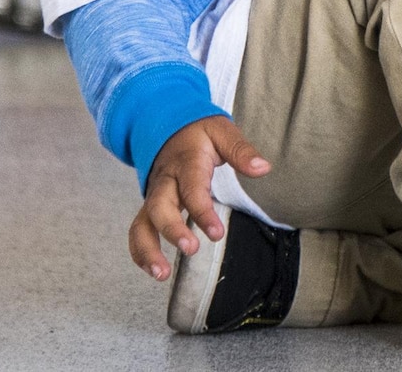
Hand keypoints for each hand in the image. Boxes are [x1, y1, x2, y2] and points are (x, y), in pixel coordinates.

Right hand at [127, 116, 269, 281]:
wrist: (169, 127)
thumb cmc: (200, 133)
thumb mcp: (223, 132)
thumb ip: (241, 151)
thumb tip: (263, 168)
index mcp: (186, 161)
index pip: (192, 188)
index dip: (202, 212)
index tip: (216, 234)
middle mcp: (165, 180)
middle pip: (159, 206)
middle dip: (172, 230)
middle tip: (191, 249)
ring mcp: (153, 195)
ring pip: (142, 223)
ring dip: (148, 249)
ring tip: (162, 274)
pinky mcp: (149, 207)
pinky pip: (138, 230)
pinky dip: (140, 252)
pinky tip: (154, 271)